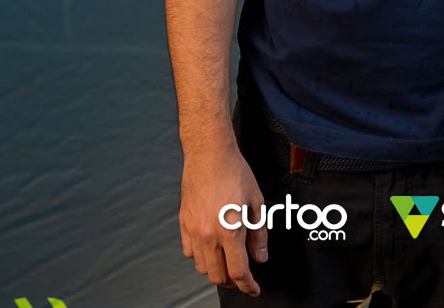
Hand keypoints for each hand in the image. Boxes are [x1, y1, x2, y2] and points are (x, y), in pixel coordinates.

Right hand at [179, 142, 268, 295]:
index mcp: (230, 231)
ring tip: (226, 261)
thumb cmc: (235, 173)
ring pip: (202, 267)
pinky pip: (189, 252)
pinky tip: (211, 248)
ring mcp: (193, 230)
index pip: (238, 271)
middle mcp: (208, 235)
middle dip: (233, 281)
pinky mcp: (183, 223)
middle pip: (218, 276)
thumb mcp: (256, 203)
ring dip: (216, 270)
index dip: (248, 285)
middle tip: (242, 276)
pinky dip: (200, 256)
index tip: (254, 289)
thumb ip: (259, 234)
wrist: (209, 154)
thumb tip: (260, 257)